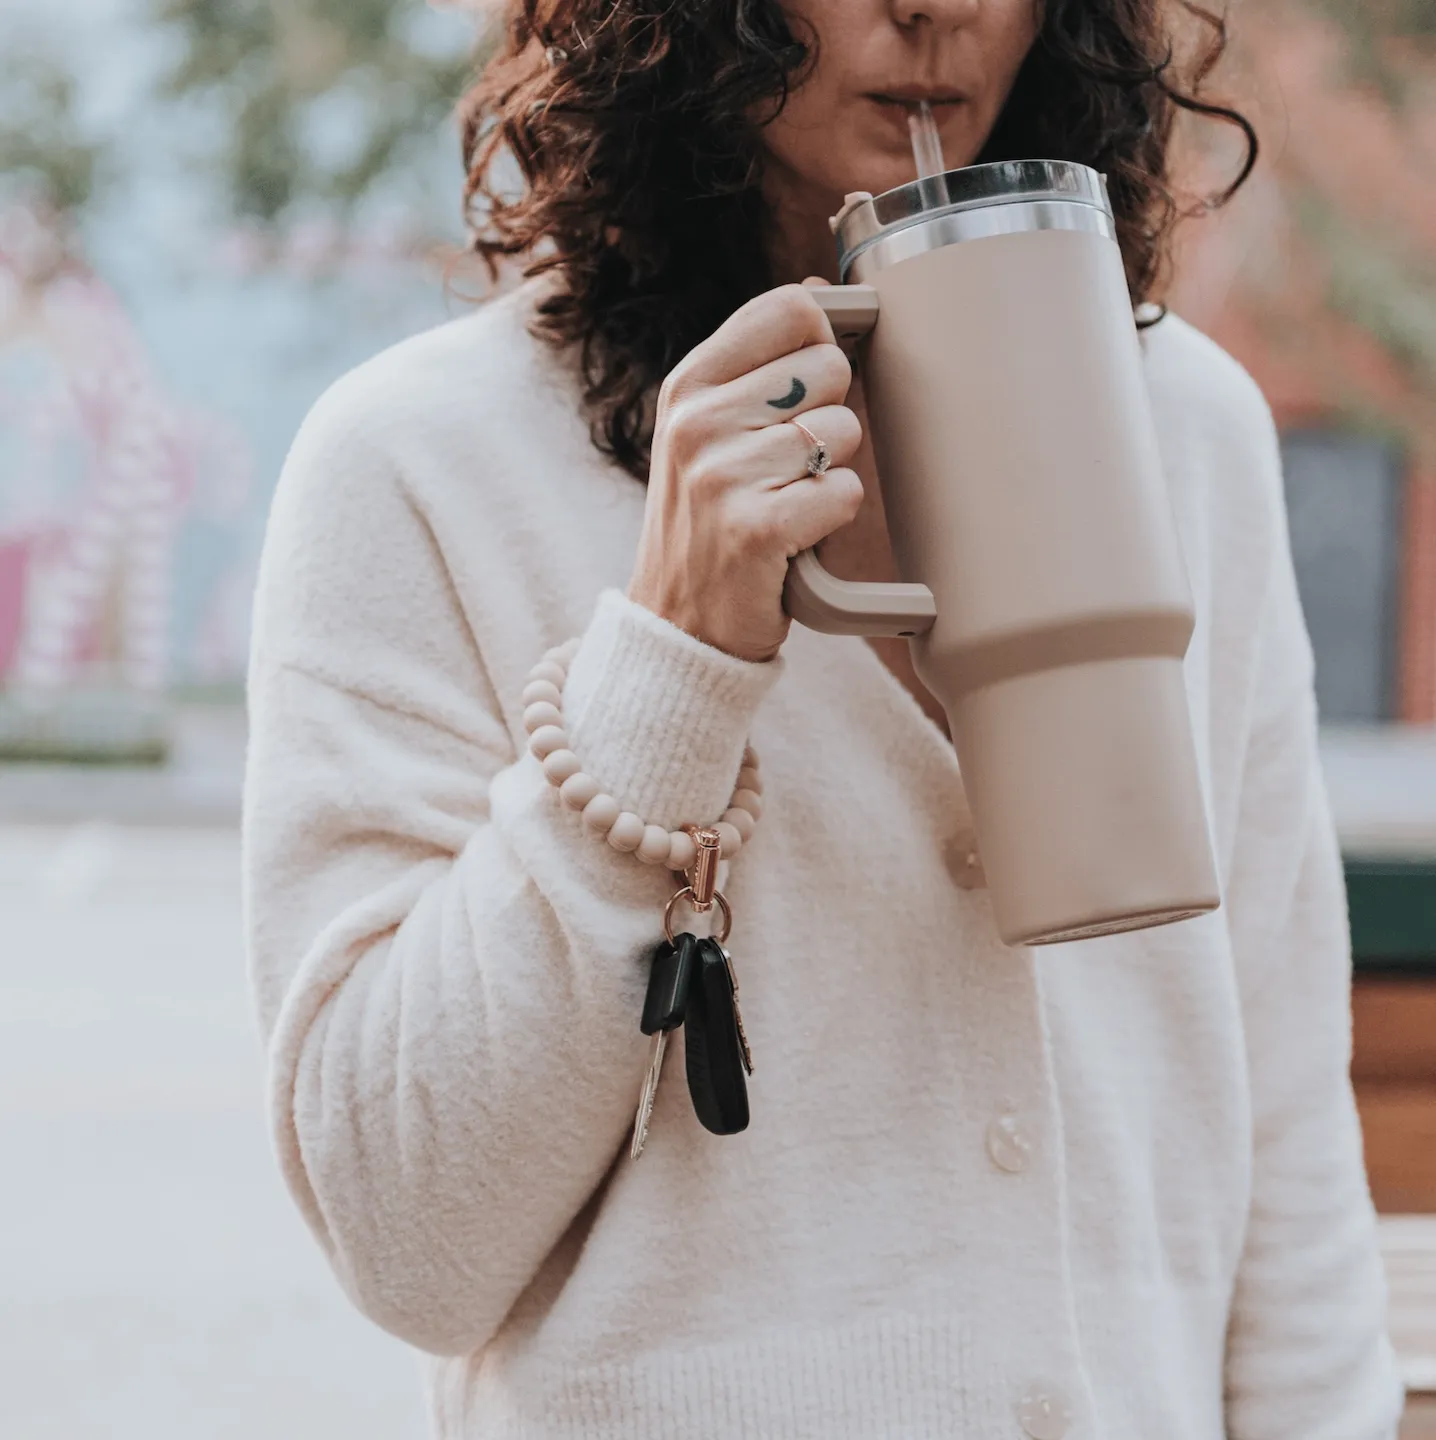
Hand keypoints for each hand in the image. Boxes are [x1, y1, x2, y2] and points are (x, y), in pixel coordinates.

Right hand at [627, 282, 863, 662]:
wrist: (678, 627)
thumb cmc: (709, 524)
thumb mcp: (705, 435)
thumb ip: (753, 369)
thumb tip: (813, 295)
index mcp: (687, 387)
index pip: (787, 311)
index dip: (819, 343)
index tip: (805, 389)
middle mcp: (697, 422)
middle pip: (827, 368)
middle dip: (827, 418)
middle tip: (786, 468)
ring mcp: (722, 475)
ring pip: (843, 431)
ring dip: (829, 474)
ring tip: (785, 503)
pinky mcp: (755, 528)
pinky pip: (845, 491)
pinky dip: (832, 518)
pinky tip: (796, 536)